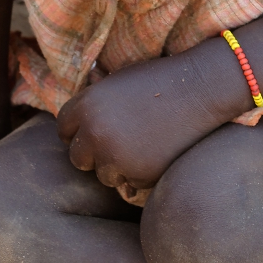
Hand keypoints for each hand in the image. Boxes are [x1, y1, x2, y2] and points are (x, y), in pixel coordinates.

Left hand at [56, 50, 243, 191]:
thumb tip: (74, 115)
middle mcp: (95, 133)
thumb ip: (93, 100)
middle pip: (77, 157)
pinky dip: (139, 173)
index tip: (94, 129)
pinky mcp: (138, 175)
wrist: (200, 90)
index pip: (63, 129)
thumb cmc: (159, 80)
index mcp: (86, 105)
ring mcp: (116, 157)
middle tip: (118, 141)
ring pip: (103, 175)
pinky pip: (129, 183)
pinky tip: (156, 151)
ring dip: (116, 166)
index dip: (79, 130)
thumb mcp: (117, 81)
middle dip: (93, 152)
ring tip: (141, 144)